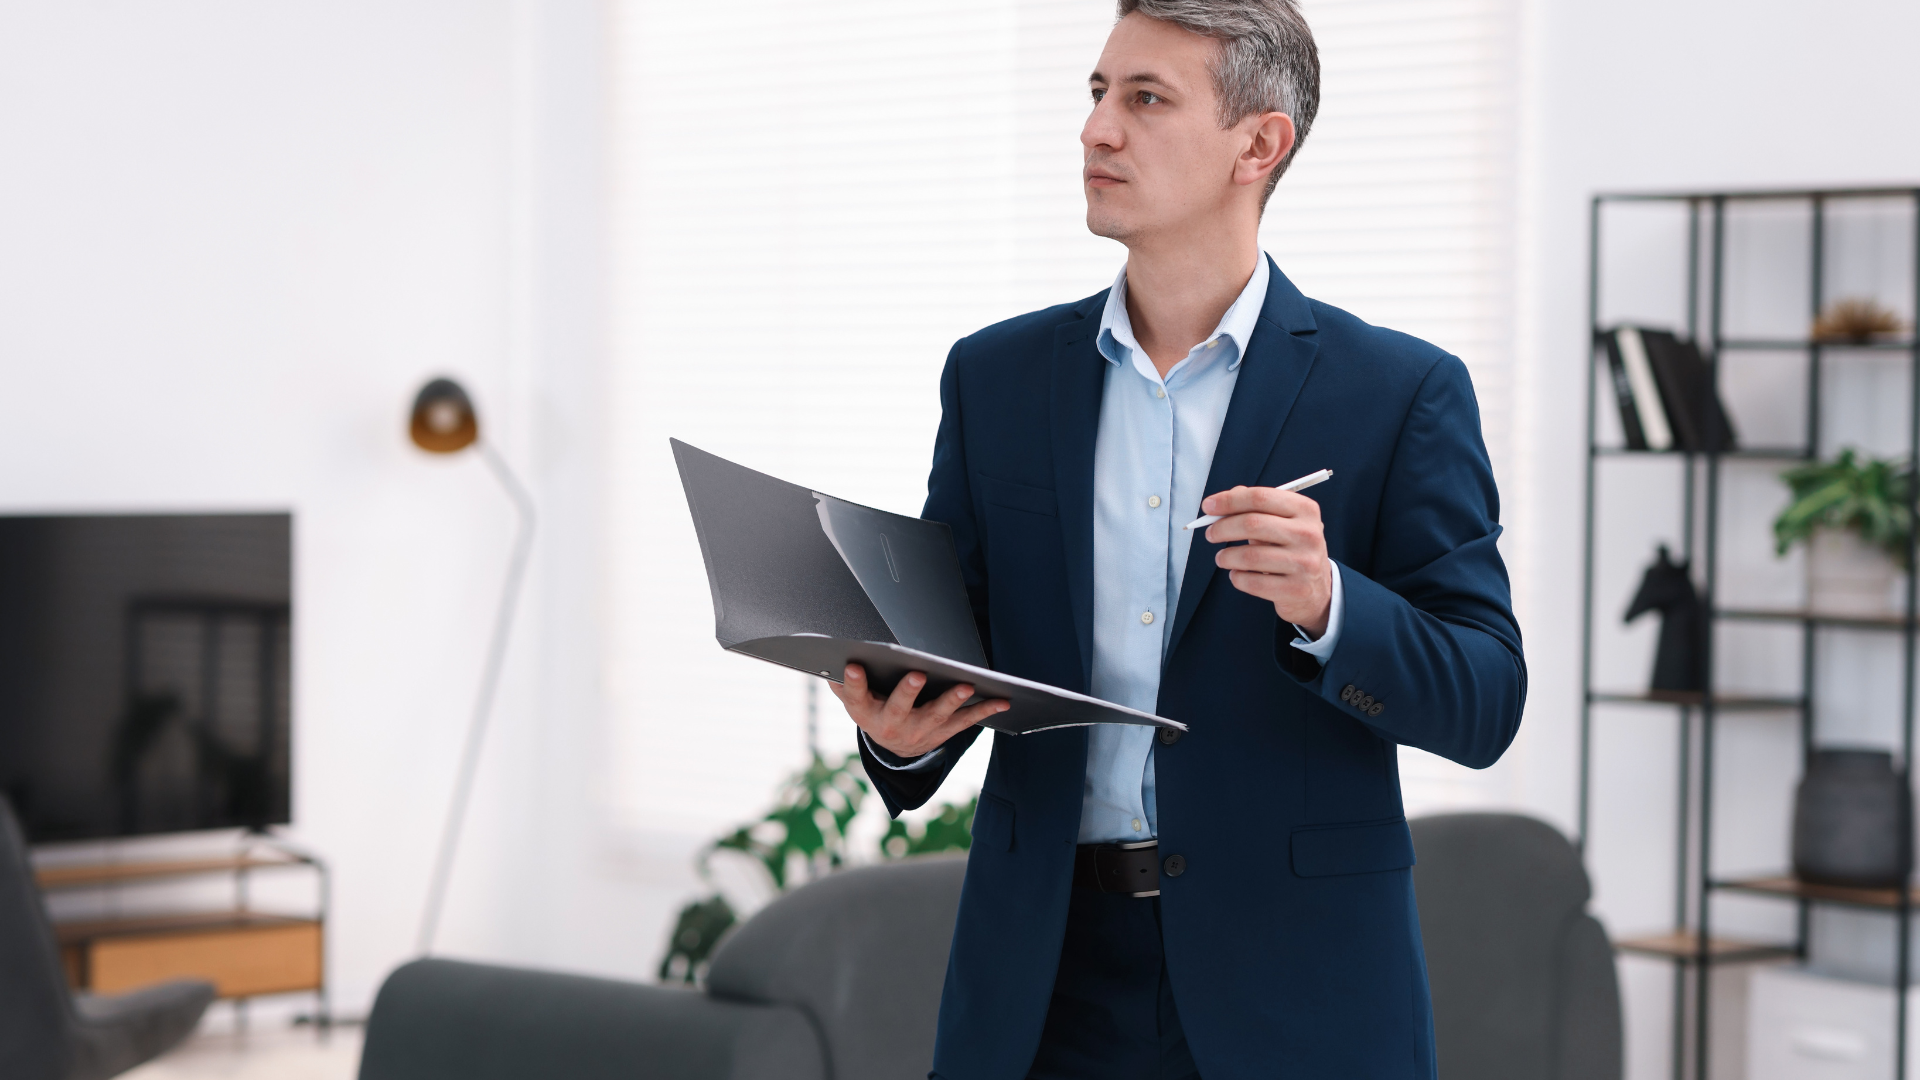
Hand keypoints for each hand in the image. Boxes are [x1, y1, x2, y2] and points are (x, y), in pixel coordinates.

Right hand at [828, 664, 1009, 758]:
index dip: (853, 682)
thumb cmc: (873, 709)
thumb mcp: (854, 697)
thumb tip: (831, 653)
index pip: (855, 696)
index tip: (852, 665)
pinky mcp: (942, 733)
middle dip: (907, 692)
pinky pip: (964, 722)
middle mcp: (891, 725)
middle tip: (917, 675)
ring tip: (965, 685)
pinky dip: (983, 711)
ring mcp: (918, 731)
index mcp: (865, 712)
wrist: (893, 749)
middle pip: (898, 708)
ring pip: (935, 715)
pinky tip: (1001, 700)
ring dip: (951, 701)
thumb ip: (844, 679)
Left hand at [1202, 484, 1332, 635]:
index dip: (1229, 501)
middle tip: (1210, 534)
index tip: (1208, 506)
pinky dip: (1237, 578)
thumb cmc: (1290, 549)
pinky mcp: (1296, 589)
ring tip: (1221, 558)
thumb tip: (1219, 503)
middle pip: (1253, 524)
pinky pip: (1253, 583)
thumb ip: (1254, 507)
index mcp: (1305, 510)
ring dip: (1226, 557)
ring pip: (1250, 556)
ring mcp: (1305, 563)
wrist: (1316, 589)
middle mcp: (1308, 534)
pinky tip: (1237, 575)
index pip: (1260, 498)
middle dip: (1222, 528)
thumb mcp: (1281, 522)